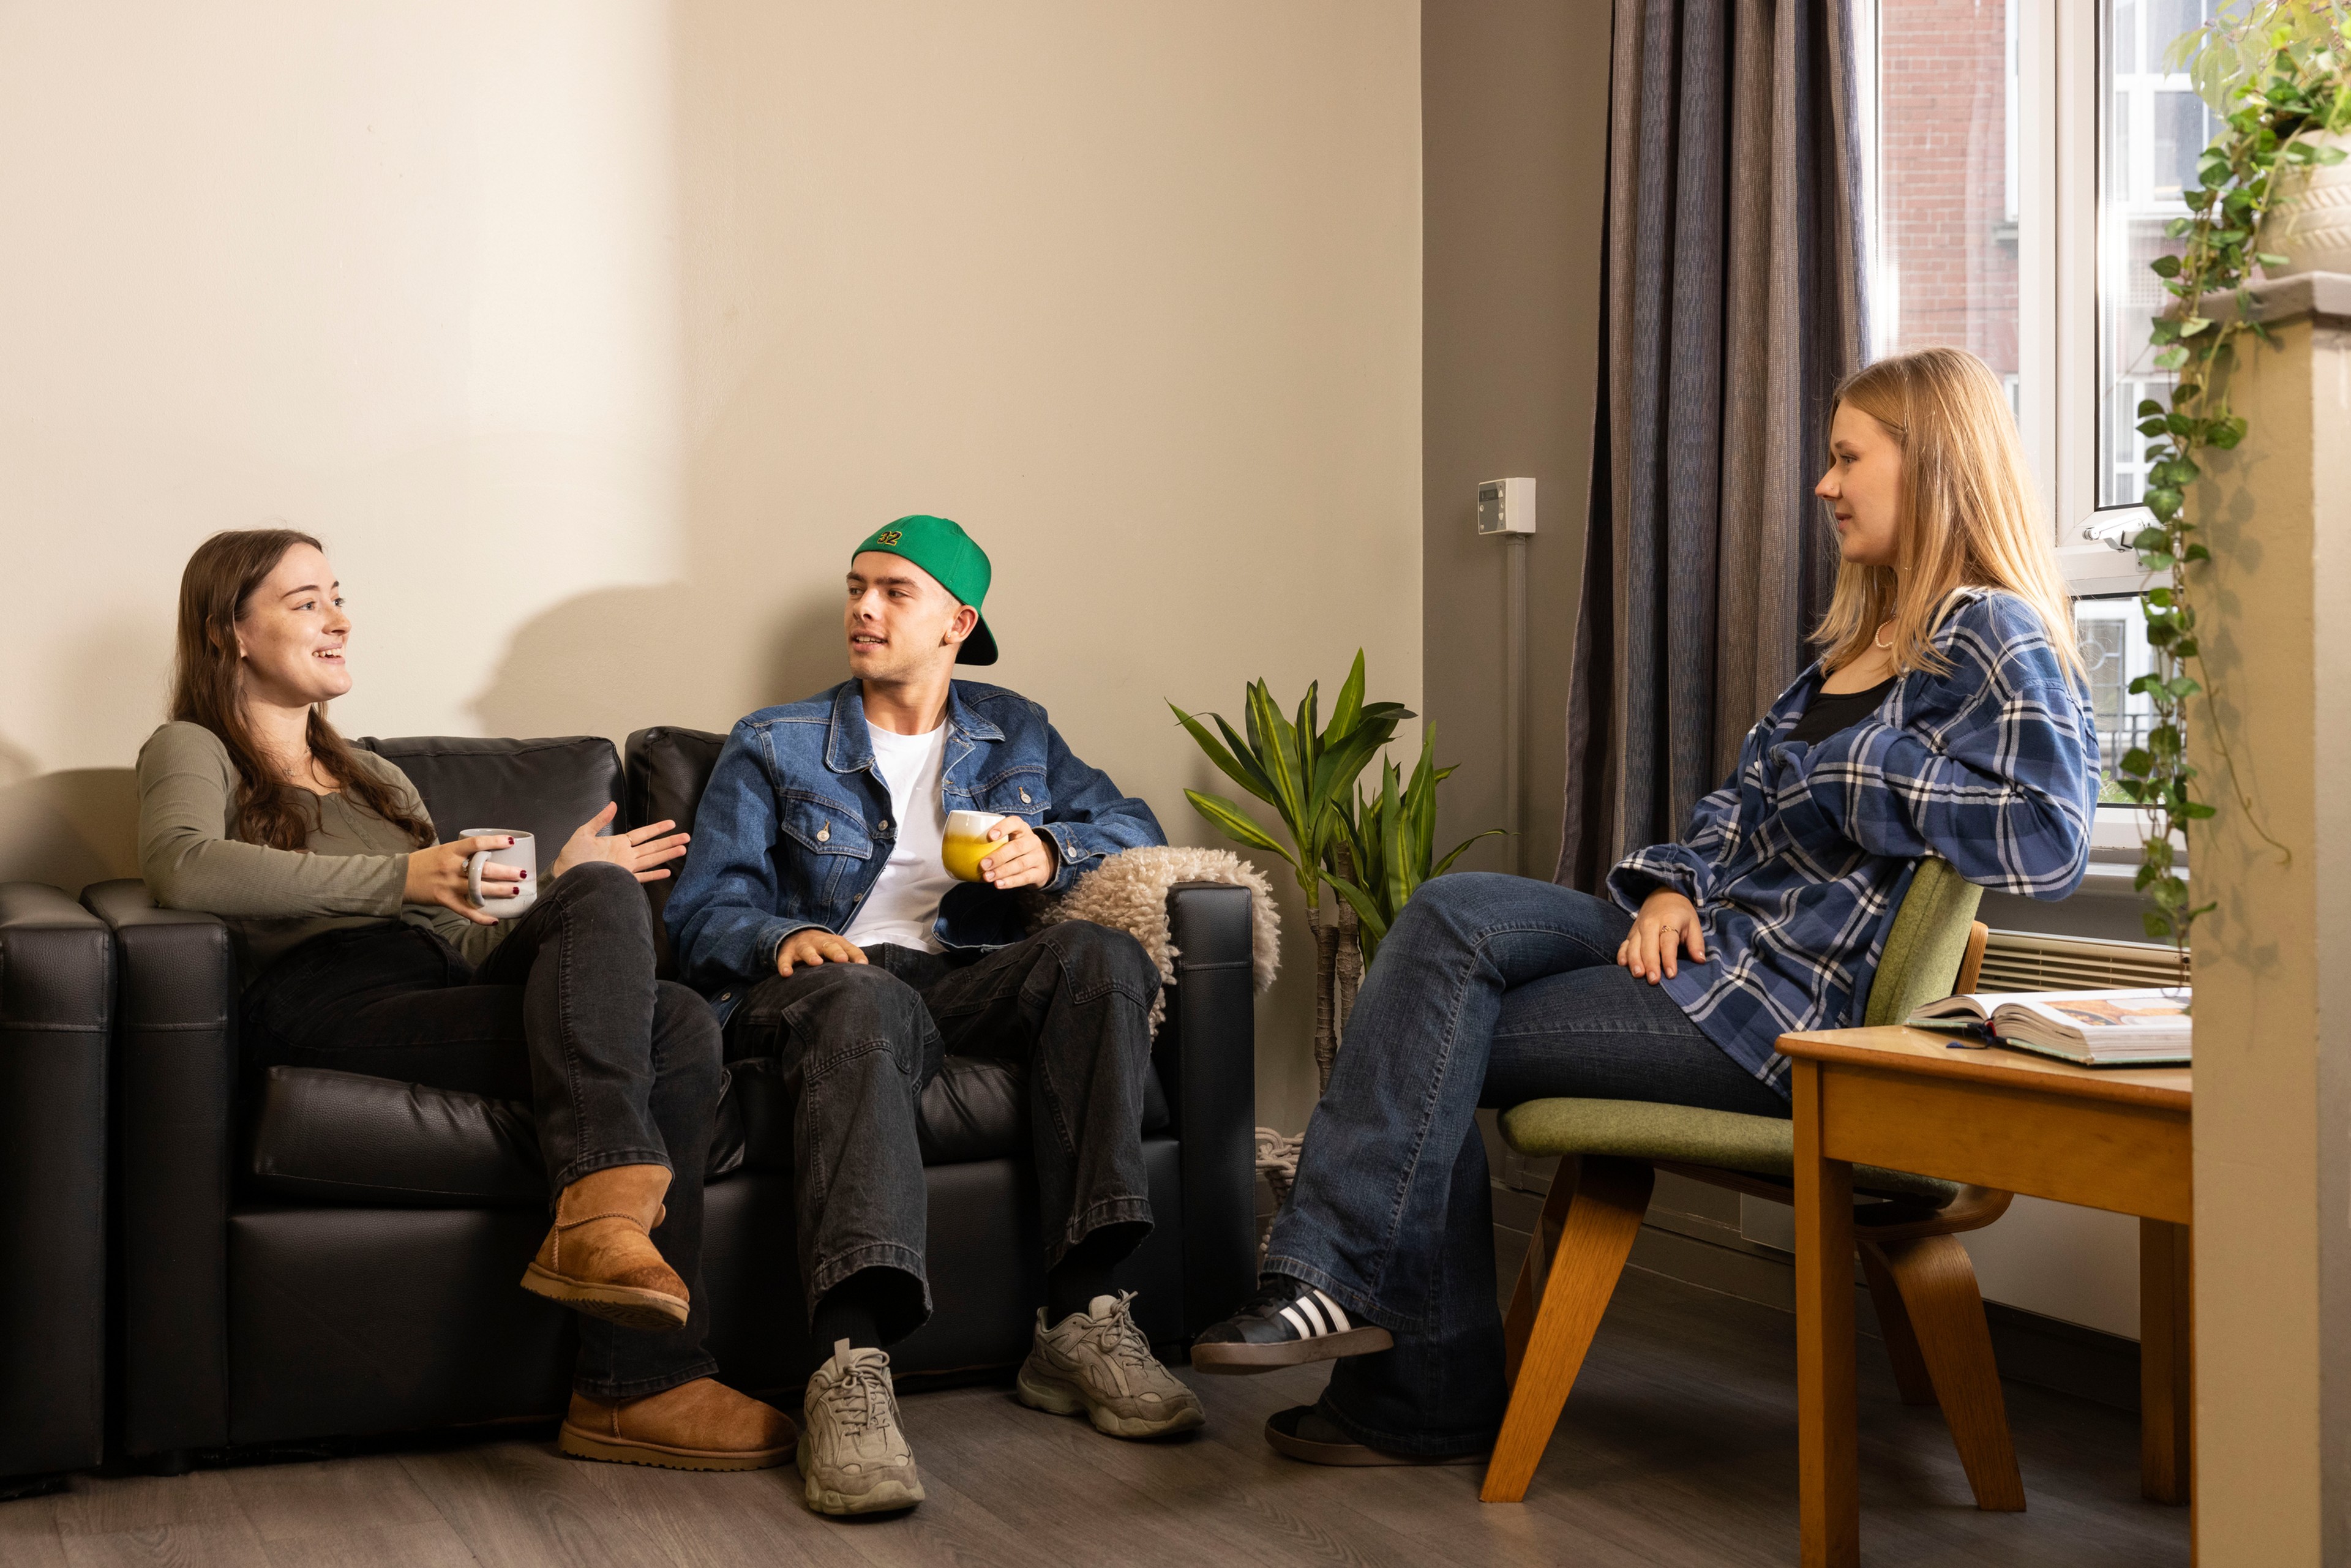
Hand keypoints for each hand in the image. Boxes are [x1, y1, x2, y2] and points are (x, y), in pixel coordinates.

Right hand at [404, 835, 524, 926]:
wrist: (399, 877)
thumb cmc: (424, 862)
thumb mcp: (443, 851)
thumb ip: (462, 853)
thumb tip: (487, 854)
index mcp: (451, 850)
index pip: (476, 844)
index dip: (495, 842)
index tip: (511, 842)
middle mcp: (451, 867)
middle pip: (483, 869)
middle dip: (505, 872)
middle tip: (521, 873)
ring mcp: (448, 884)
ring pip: (479, 889)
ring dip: (499, 891)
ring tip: (515, 891)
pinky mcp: (444, 900)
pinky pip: (465, 910)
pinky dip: (480, 917)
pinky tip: (494, 920)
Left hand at [549, 802, 690, 882]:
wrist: (564, 876)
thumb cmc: (571, 856)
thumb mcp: (584, 833)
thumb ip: (600, 820)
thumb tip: (612, 805)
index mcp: (618, 843)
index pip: (642, 834)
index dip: (657, 829)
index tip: (671, 824)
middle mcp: (625, 855)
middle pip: (652, 847)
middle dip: (669, 842)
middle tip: (686, 837)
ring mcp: (625, 868)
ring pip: (651, 860)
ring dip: (667, 855)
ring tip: (682, 850)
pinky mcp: (621, 880)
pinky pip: (641, 877)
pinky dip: (654, 875)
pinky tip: (666, 872)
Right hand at [778, 928, 865, 975]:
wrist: (795, 934)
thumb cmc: (823, 946)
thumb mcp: (837, 948)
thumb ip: (851, 957)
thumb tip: (866, 969)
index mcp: (835, 941)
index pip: (848, 948)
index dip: (855, 955)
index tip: (862, 965)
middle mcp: (819, 942)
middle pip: (829, 945)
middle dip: (835, 952)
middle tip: (842, 959)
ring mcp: (803, 946)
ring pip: (807, 949)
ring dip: (811, 955)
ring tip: (816, 963)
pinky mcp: (787, 952)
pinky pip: (785, 959)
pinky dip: (785, 965)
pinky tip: (787, 973)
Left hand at [979, 818, 1057, 889]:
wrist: (1041, 863)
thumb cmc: (1016, 850)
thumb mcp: (1009, 840)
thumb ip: (993, 842)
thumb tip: (960, 848)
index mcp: (1022, 829)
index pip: (1015, 823)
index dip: (1003, 827)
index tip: (989, 836)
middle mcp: (1032, 841)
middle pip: (1017, 847)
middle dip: (998, 856)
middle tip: (983, 864)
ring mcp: (1038, 857)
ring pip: (1021, 864)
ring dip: (1002, 871)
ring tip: (987, 877)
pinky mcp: (1040, 872)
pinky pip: (1025, 878)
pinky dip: (1011, 882)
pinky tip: (999, 884)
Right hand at [1617, 890, 1706, 983]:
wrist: (1663, 895)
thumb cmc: (1680, 914)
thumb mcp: (1694, 924)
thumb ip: (1697, 943)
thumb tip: (1700, 960)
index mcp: (1669, 920)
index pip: (1668, 941)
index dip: (1669, 958)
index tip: (1671, 974)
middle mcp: (1650, 924)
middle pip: (1648, 945)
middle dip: (1650, 964)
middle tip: (1653, 980)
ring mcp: (1638, 928)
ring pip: (1633, 946)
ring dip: (1634, 961)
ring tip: (1638, 975)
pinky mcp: (1631, 933)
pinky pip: (1624, 944)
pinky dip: (1622, 955)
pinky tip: (1623, 965)